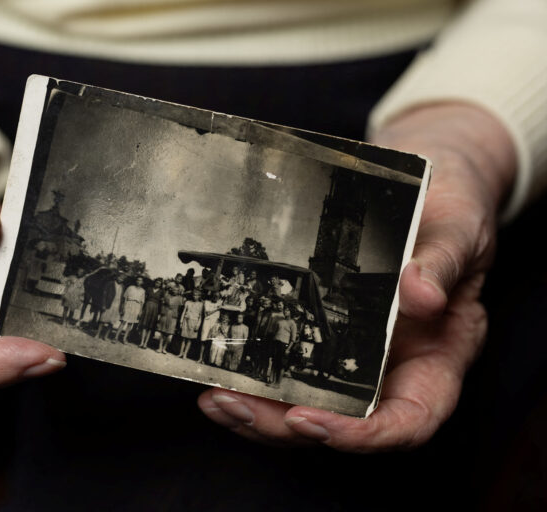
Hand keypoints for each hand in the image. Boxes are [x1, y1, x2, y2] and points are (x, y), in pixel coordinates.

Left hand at [198, 103, 516, 450]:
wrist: (429, 177)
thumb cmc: (454, 207)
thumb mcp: (459, 227)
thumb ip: (444, 261)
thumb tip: (422, 294)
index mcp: (437, 355)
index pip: (407, 419)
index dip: (361, 434)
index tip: (312, 420)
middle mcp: (394, 364)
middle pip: (342, 420)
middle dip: (285, 425)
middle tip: (235, 406)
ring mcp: (355, 349)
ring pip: (308, 400)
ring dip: (260, 409)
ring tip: (216, 398)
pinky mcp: (323, 326)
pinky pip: (290, 360)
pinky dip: (256, 370)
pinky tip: (220, 364)